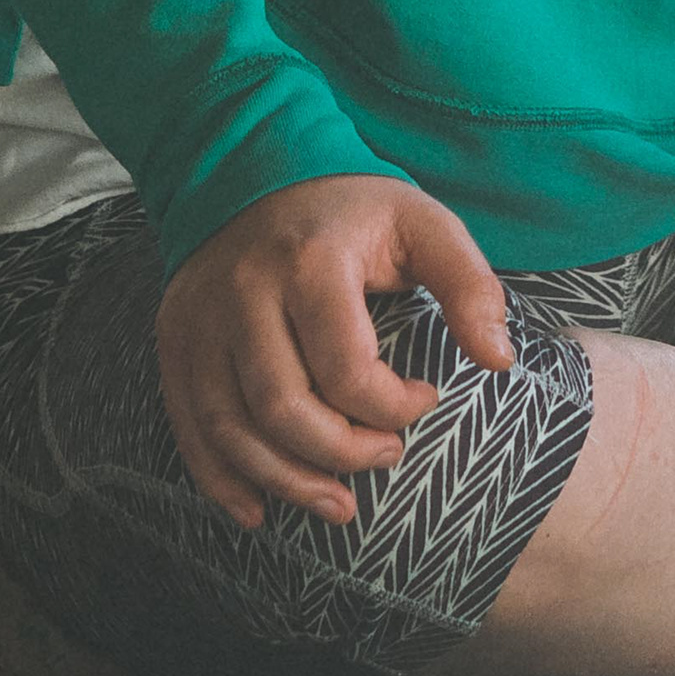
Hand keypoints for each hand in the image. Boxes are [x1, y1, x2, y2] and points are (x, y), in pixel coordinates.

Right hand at [155, 175, 514, 530]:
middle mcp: (243, 292)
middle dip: (341, 454)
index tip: (425, 398)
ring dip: (284, 482)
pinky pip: (188, 425)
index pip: (346, 369)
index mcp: (309, 261)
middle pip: (283, 408)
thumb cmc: (352, 209)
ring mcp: (200, 319)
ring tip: (337, 504)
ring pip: (231, 428)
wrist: (254, 166)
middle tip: (386, 456)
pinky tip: (257, 509)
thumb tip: (499, 360)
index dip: (393, 407)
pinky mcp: (175, 339)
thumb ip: (469, 284)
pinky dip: (219, 478)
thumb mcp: (422, 223)